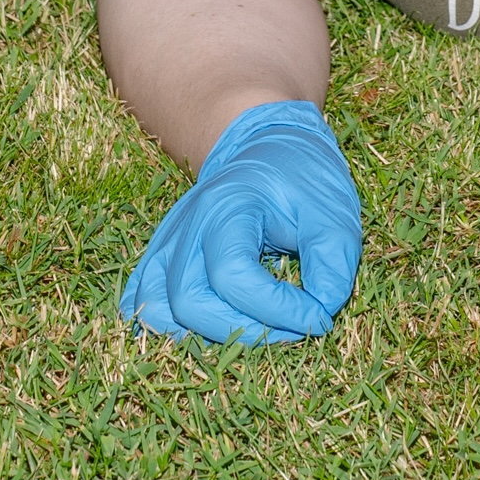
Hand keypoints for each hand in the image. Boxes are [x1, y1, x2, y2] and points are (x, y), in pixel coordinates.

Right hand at [121, 99, 362, 344]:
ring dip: (206, 334)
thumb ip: (333, 261)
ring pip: (158, 310)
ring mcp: (168, 242)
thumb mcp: (333, 210)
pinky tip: (214, 328)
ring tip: (257, 329)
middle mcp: (187, 226)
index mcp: (227, 206)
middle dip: (243, 330)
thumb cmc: (301, 178)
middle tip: (291, 331)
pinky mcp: (162, 258)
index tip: (318, 317)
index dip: (277, 309)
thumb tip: (321, 312)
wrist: (268, 145)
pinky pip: (145, 303)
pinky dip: (170, 327)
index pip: (233, 276)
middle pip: (188, 301)